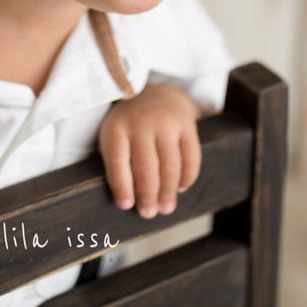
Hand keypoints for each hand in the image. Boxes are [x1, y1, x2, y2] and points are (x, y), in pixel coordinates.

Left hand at [98, 82, 201, 219]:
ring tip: (165, 208)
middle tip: (149, 214)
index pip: (118, 161)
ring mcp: (166, 122)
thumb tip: (128, 203)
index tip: (126, 206)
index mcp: (117, 127)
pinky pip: (191, 157)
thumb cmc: (129, 126)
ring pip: (170, 165)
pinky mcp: (187, 124)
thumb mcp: (114, 136)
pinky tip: (180, 188)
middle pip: (146, 167)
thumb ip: (118, 163)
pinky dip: (187, 178)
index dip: (122, 187)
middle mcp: (141, 122)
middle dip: (148, 196)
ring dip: (168, 192)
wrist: (153, 93)